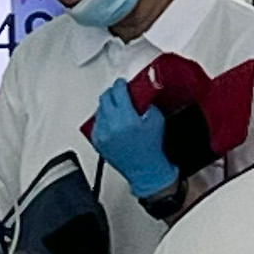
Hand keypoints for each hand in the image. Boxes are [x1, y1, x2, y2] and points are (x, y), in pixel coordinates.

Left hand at [88, 78, 180, 200]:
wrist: (145, 170)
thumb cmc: (151, 149)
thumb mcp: (156, 120)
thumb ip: (148, 104)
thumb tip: (140, 94)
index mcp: (127, 119)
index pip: (117, 92)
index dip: (119, 84)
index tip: (121, 83)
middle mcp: (112, 126)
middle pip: (104, 99)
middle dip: (111, 93)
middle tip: (117, 93)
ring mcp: (103, 134)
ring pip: (99, 110)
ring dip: (107, 106)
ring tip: (116, 109)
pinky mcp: (98, 142)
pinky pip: (96, 124)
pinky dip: (103, 120)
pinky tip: (112, 122)